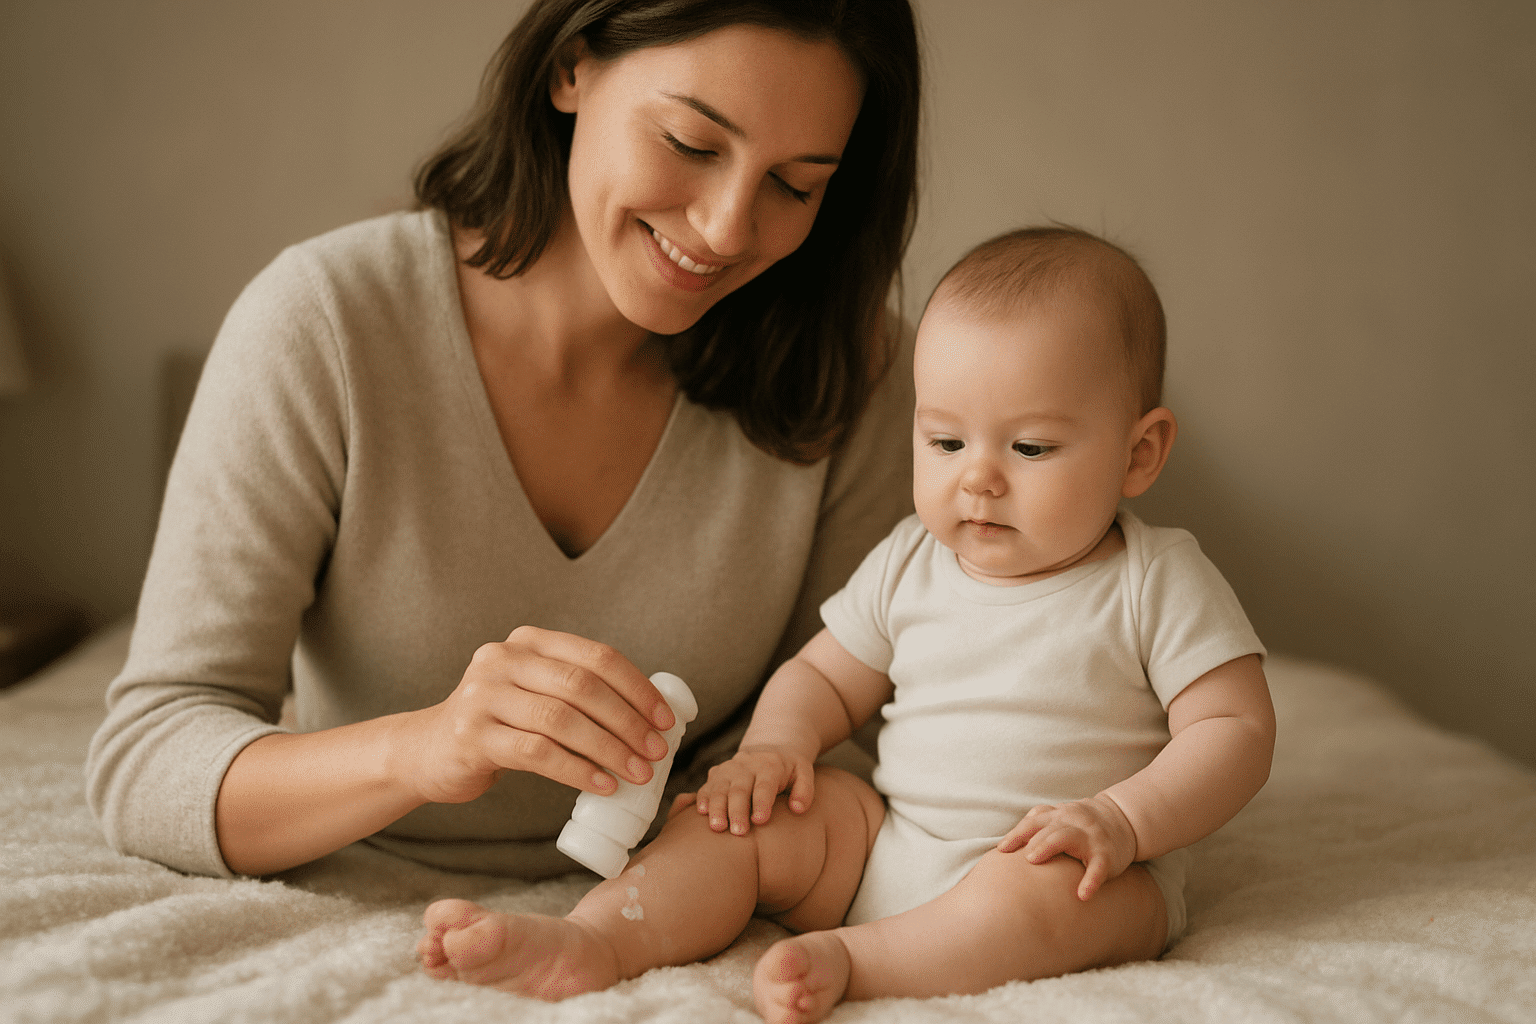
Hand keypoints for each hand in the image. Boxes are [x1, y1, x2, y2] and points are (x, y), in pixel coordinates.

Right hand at [396, 625, 675, 804]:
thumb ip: (577, 694)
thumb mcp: (534, 694)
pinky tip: (601, 785)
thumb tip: (651, 722)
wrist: (428, 752)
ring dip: (608, 748)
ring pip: (561, 719)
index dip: (637, 688)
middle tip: (656, 752)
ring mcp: (483, 695)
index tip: (666, 721)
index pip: (597, 657)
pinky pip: (537, 752)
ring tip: (637, 773)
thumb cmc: (500, 726)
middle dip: (628, 721)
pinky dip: (576, 770)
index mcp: (529, 641)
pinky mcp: (471, 735)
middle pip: (582, 686)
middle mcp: (503, 660)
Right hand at [694, 745, 814, 834]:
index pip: (765, 784)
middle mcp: (746, 765)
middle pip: (739, 789)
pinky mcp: (715, 775)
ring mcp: (728, 769)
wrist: (769, 749)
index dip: (762, 802)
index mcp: (770, 765)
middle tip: (739, 832)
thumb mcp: (804, 773)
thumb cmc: (789, 769)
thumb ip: (805, 790)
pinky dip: (702, 799)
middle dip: (738, 811)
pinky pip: (706, 787)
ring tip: (718, 828)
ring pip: (719, 788)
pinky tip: (701, 813)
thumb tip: (797, 809)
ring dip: (717, 808)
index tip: (760, 820)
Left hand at [997, 793, 1139, 900]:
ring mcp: (1089, 836)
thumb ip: (1036, 827)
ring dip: (1048, 847)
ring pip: (1067, 837)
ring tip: (1034, 861)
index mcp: (1057, 815)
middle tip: (1021, 857)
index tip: (1002, 851)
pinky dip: (1090, 880)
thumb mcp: (1059, 819)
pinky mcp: (1107, 854)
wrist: (1122, 820)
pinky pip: (1098, 867)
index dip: (1016, 835)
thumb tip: (1002, 849)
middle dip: (1033, 841)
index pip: (1032, 822)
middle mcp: (1071, 821)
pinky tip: (1082, 895)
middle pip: (1048, 828)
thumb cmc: (1079, 826)